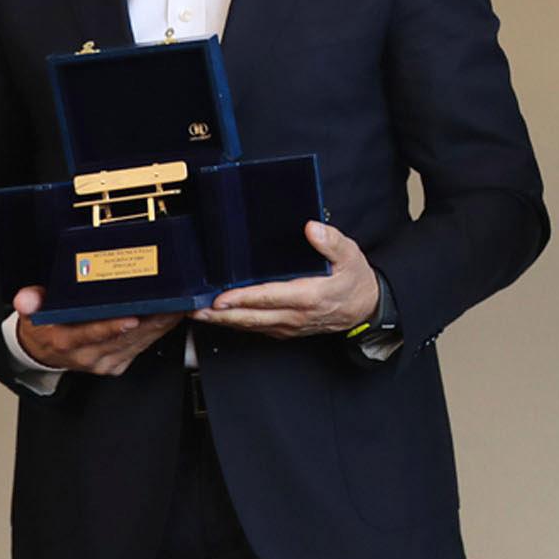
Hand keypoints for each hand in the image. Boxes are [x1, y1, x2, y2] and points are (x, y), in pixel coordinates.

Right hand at [12, 288, 183, 374]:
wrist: (43, 352)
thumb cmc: (44, 326)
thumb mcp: (31, 311)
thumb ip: (30, 302)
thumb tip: (25, 298)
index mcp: (66, 342)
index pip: (90, 335)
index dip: (110, 328)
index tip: (131, 317)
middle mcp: (88, 356)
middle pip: (123, 338)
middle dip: (149, 319)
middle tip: (171, 301)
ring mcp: (104, 362)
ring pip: (137, 343)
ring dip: (159, 325)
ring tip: (178, 305)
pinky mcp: (117, 364)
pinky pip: (141, 348)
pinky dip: (157, 332)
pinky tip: (170, 317)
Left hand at [195, 220, 383, 337]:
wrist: (365, 307)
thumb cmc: (354, 279)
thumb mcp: (350, 254)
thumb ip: (331, 242)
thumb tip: (311, 228)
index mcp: (309, 296)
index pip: (269, 297)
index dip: (242, 299)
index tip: (220, 298)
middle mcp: (295, 315)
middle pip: (251, 317)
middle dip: (220, 315)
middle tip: (193, 310)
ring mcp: (289, 325)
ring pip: (250, 325)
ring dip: (223, 321)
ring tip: (197, 314)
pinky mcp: (286, 329)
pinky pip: (257, 328)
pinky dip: (237, 323)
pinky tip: (221, 317)